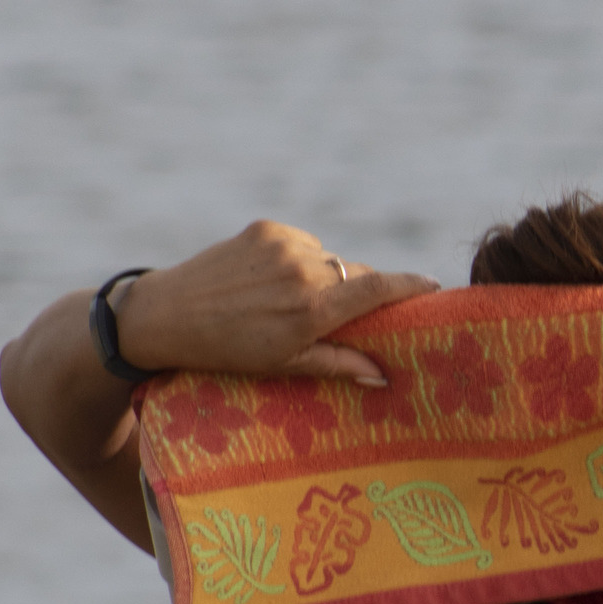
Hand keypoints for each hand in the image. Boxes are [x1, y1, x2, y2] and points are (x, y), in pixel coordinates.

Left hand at [111, 221, 438, 386]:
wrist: (168, 314)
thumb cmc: (228, 350)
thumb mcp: (285, 365)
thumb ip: (338, 364)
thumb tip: (384, 376)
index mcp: (312, 309)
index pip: (378, 289)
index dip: (411, 286)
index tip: (434, 285)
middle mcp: (304, 271)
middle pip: (356, 274)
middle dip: (360, 291)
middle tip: (350, 313)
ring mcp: (285, 244)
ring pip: (329, 258)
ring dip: (326, 276)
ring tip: (292, 302)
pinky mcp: (267, 227)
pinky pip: (302, 243)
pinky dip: (299, 260)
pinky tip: (272, 282)